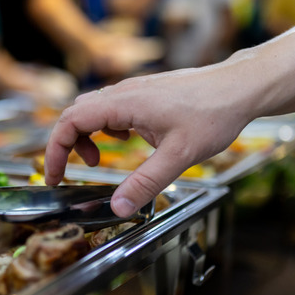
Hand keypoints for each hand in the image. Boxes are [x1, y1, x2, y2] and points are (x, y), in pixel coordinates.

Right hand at [44, 61, 256, 216]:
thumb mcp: (179, 156)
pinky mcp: (144, 94)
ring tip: (98, 161)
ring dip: (85, 137)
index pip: (70, 122)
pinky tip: (125, 142)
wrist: (240, 87)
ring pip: (91, 110)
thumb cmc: (214, 114)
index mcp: (124, 103)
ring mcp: (133, 91)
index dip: (55, 151)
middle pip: (74, 114)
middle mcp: (123, 92)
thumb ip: (146, 183)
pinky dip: (104, 129)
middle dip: (65, 146)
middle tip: (66, 174)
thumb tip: (117, 207)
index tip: (55, 178)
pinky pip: (110, 109)